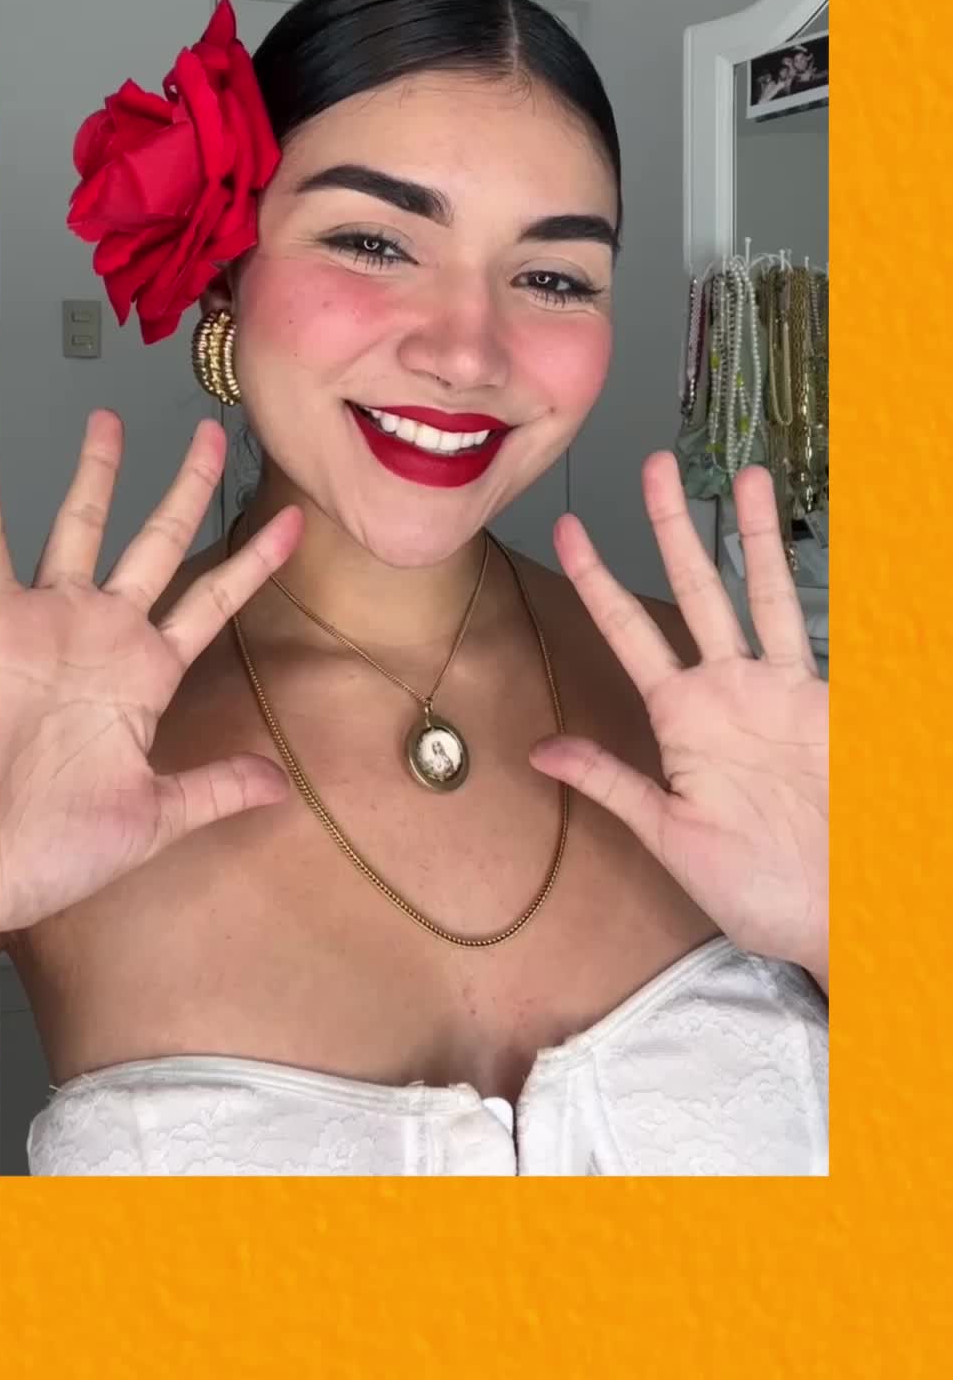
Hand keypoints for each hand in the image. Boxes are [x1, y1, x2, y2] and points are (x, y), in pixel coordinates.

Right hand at [0, 411, 302, 932]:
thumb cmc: (52, 850)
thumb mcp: (152, 818)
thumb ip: (214, 789)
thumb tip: (281, 786)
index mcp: (144, 675)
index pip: (215, 600)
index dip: (256, 560)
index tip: (297, 523)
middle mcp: (100, 636)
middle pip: (155, 541)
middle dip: (185, 486)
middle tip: (212, 436)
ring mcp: (46, 624)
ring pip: (78, 527)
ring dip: (95, 474)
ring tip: (107, 419)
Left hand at [529, 453, 827, 985]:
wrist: (840, 916)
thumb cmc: (758, 890)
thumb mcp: (672, 839)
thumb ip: (613, 784)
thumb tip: (538, 750)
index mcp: (680, 720)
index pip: (628, 631)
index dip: (597, 578)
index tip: (567, 528)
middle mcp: (727, 691)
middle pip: (692, 589)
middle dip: (673, 526)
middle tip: (654, 463)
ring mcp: (781, 690)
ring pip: (758, 593)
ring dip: (749, 536)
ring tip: (742, 476)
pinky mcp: (829, 701)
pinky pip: (819, 633)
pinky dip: (817, 590)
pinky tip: (815, 542)